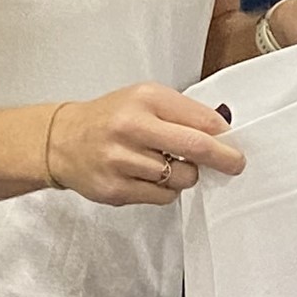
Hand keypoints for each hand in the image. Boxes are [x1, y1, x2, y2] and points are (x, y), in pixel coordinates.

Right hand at [46, 84, 242, 206]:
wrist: (62, 140)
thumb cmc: (111, 118)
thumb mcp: (146, 99)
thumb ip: (183, 112)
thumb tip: (224, 130)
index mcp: (145, 99)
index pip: (201, 120)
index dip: (224, 135)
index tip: (235, 143)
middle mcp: (131, 127)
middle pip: (196, 148)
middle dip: (224, 159)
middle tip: (235, 164)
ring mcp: (121, 160)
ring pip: (182, 177)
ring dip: (186, 175)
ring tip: (168, 164)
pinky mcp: (114, 189)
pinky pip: (163, 197)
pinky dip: (166, 190)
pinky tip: (150, 177)